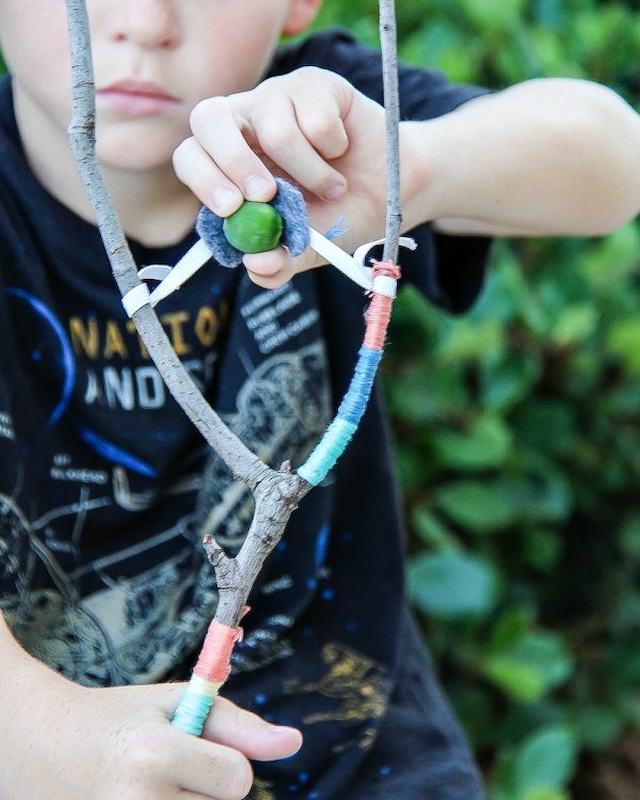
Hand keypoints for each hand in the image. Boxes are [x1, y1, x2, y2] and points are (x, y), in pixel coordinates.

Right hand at [0, 648, 301, 799]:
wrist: (49, 746)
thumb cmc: (123, 717)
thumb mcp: (178, 702)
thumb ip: (237, 724)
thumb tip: (294, 743)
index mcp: (157, 753)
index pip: (237, 781)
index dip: (227, 763)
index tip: (198, 747)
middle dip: (207, 789)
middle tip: (169, 768)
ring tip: (154, 785)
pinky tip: (150, 798)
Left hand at [173, 66, 392, 286]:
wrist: (389, 194)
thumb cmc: (337, 216)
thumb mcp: (304, 249)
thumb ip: (278, 263)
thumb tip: (255, 264)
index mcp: (227, 164)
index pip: (190, 156)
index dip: (203, 178)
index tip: (232, 208)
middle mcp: (244, 124)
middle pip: (208, 118)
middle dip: (234, 161)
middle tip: (268, 195)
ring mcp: (276, 98)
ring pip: (274, 127)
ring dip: (310, 172)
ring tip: (331, 187)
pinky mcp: (313, 83)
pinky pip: (316, 117)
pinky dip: (334, 148)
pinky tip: (341, 152)